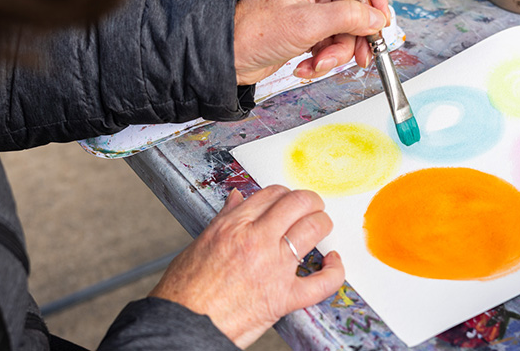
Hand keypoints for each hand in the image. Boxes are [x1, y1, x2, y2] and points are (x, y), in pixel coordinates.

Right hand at [149, 186, 343, 347]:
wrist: (184, 324)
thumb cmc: (185, 290)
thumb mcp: (201, 242)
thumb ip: (225, 219)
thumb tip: (236, 200)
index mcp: (234, 226)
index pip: (272, 193)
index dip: (285, 193)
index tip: (288, 200)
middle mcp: (257, 240)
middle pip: (298, 204)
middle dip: (310, 201)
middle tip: (312, 207)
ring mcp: (274, 268)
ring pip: (314, 230)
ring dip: (323, 224)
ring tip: (321, 227)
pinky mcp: (285, 297)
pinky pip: (323, 282)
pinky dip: (335, 271)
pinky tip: (333, 263)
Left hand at [233, 0, 390, 84]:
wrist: (230, 59)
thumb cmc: (254, 33)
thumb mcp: (308, 23)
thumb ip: (347, 18)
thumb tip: (375, 17)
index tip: (381, 17)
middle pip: (353, 6)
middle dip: (355, 35)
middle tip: (363, 54)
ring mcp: (308, 10)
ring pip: (343, 30)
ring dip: (337, 52)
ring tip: (320, 63)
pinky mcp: (306, 31)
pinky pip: (330, 43)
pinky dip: (324, 58)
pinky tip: (308, 66)